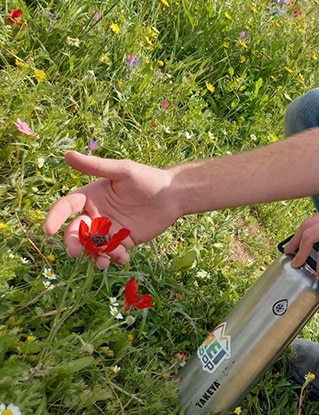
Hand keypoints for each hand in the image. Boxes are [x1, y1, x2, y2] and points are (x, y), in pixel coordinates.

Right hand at [44, 151, 182, 268]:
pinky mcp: (123, 241)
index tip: (49, 230)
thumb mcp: (123, 171)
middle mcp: (95, 214)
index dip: (55, 217)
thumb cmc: (148, 178)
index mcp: (90, 196)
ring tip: (106, 259)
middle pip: (76, 231)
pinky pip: (112, 253)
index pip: (66, 207)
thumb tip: (67, 155)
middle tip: (76, 253)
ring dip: (95, 254)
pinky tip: (123, 258)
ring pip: (92, 246)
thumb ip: (96, 166)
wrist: (174, 196)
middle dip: (73, 242)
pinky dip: (114, 258)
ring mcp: (108, 229)